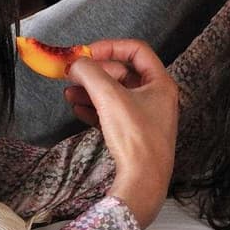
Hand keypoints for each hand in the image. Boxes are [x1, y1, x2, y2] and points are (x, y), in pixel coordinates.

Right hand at [65, 41, 177, 228]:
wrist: (143, 182)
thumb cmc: (136, 138)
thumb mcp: (110, 98)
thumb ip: (90, 74)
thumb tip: (76, 62)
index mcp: (160, 83)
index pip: (137, 50)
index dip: (111, 47)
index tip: (87, 53)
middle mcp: (156, 98)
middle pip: (122, 73)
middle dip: (95, 73)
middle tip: (73, 74)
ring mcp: (146, 117)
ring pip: (115, 95)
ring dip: (91, 91)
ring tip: (69, 93)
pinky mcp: (135, 135)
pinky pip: (112, 114)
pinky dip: (95, 109)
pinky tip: (77, 110)